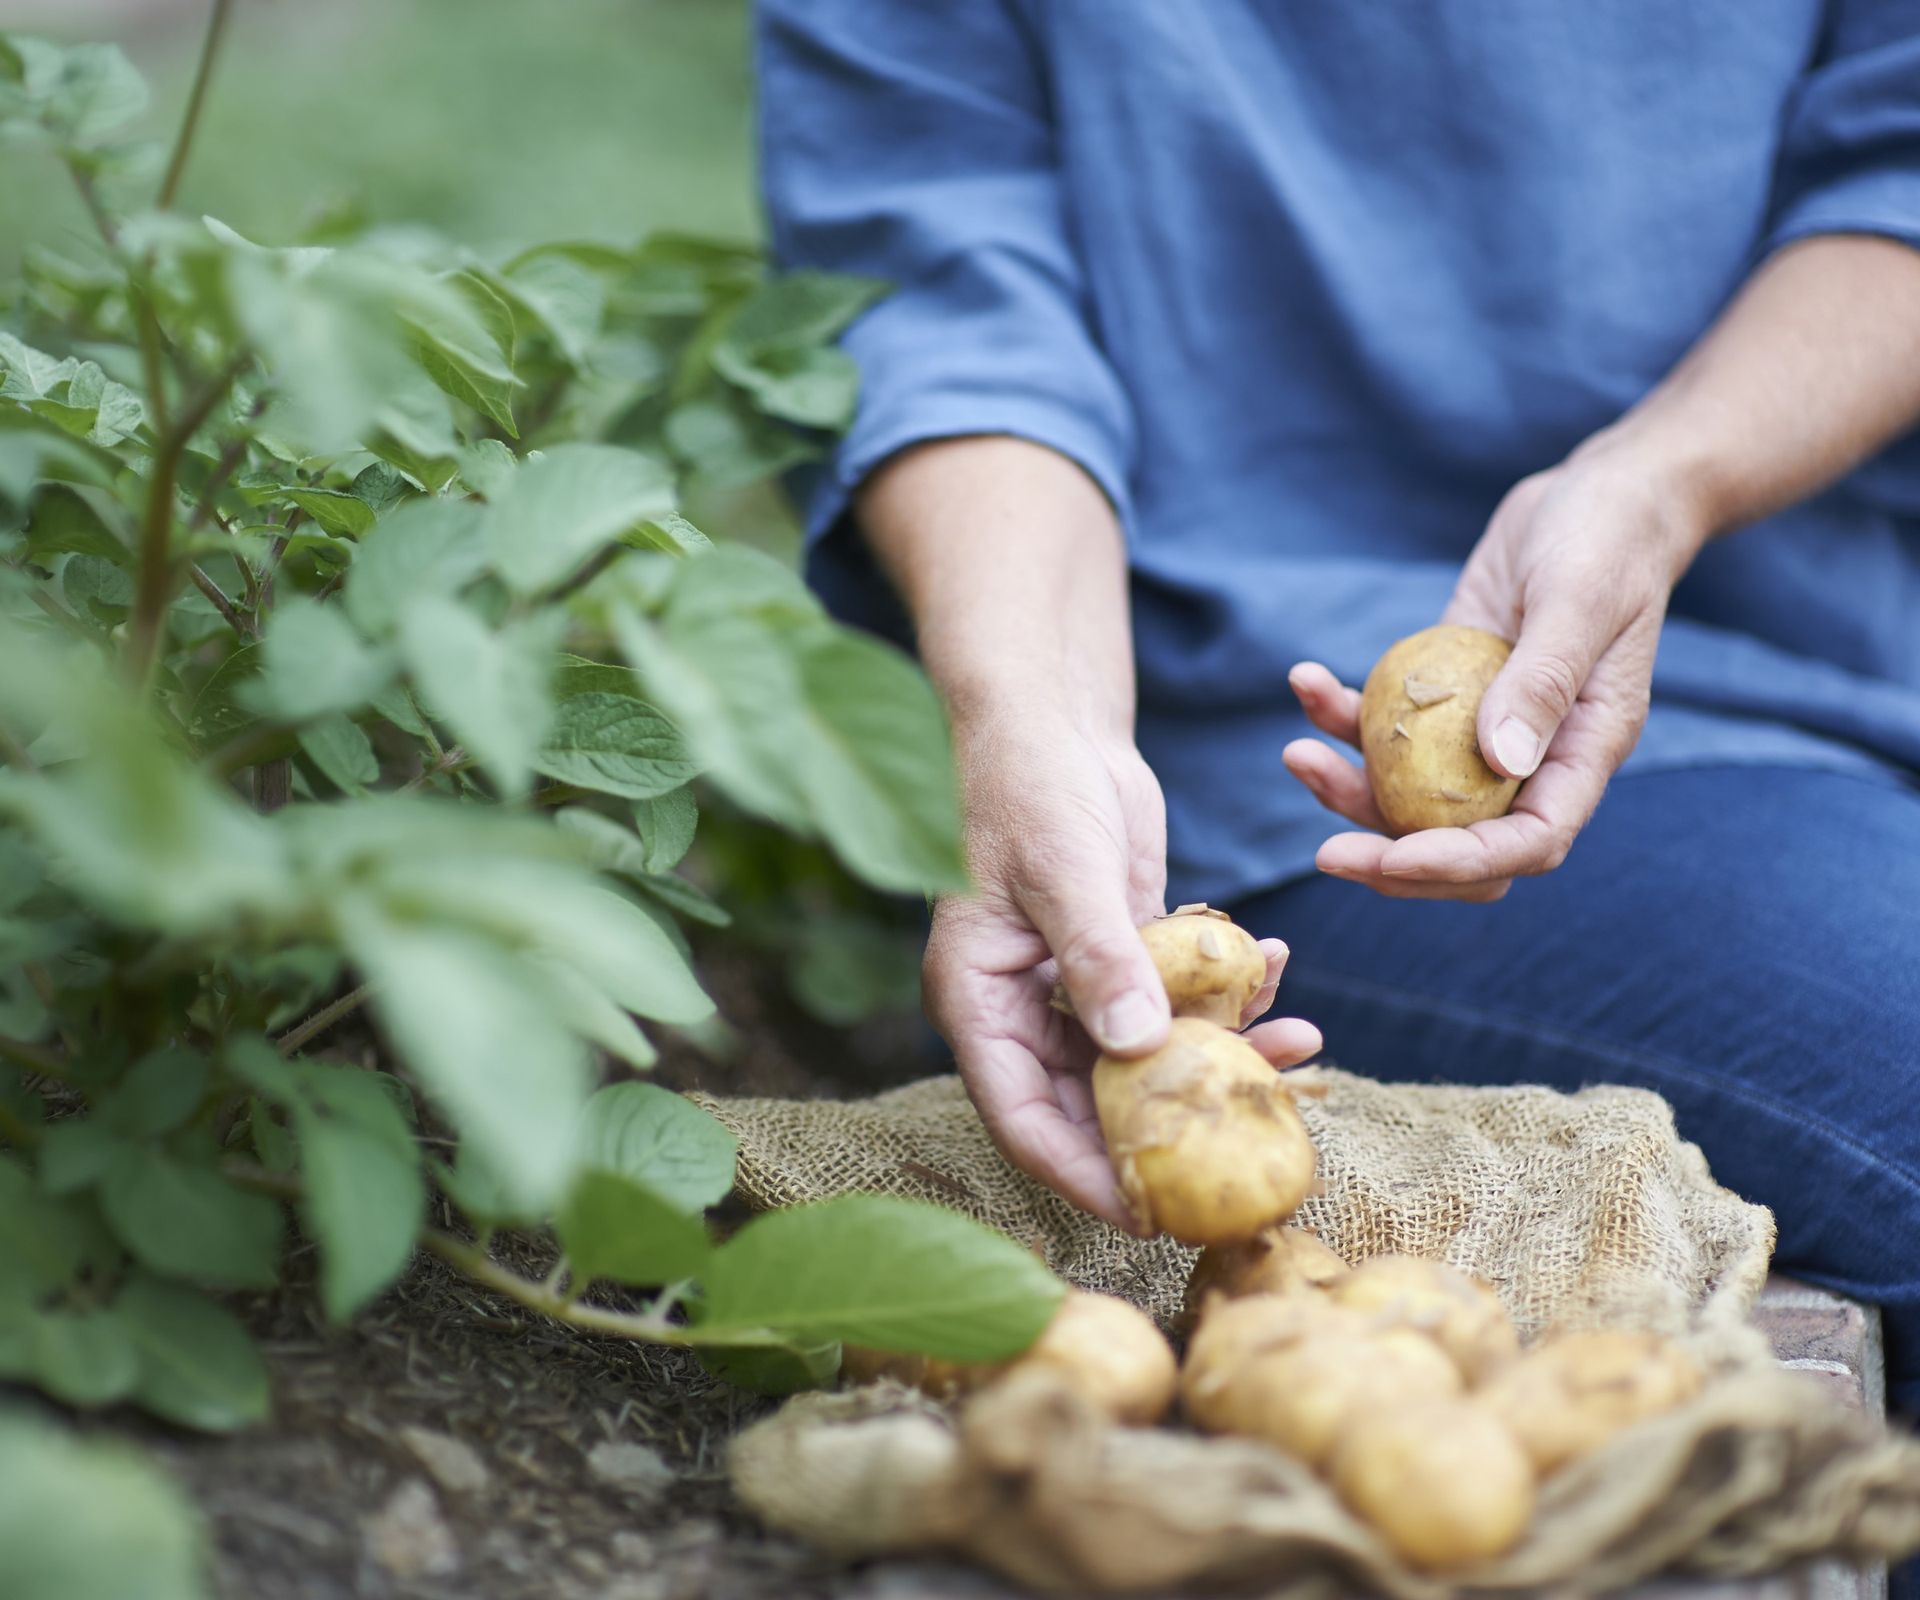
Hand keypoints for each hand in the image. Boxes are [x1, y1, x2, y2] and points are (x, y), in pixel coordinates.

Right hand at [926, 708, 1322, 1228]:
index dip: (1083, 1174)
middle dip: (1172, 1124)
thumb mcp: (1064, 871)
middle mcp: (1023, 1010)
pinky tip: (1280, 970)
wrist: (1050, 720)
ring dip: (1220, 1056)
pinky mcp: (1124, 956)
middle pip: (1093, 1103)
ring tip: (1298, 1043)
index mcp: (979, 1004)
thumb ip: (1102, 958)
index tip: (1150, 1215)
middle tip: (1248, 1148)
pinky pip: (1178, 1001)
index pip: (1023, 1120)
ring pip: (1148, 1057)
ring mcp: (1074, 986)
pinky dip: (1229, 995)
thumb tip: (1139, 1049)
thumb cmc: (1029, 784)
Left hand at [1283, 443, 1707, 898]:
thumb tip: (1500, 762)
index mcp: (1583, 751)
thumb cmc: (1606, 539)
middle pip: (1463, 842)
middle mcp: (1534, 756)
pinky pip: (1388, 728)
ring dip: (1348, 789)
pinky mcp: (1444, 693)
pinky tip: (1307, 681)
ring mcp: (1484, 730)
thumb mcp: (1580, 599)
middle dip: (1392, 859)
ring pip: (1411, 796)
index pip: (1529, 842)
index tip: (1390, 860)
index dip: (1460, 865)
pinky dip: (1342, 717)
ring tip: (1295, 751)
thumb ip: (1543, 680)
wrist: (1592, 494)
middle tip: (1326, 852)